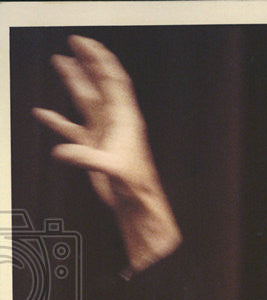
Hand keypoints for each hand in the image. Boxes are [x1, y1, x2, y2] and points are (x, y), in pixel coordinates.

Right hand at [32, 35, 180, 270]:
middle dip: (88, 61)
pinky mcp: (93, 148)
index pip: (113, 81)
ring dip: (74, 81)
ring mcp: (103, 133)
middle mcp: (114, 122)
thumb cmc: (135, 187)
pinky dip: (56, 120)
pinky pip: (71, 129)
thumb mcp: (113, 169)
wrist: (137, 205)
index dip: (100, 59)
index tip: (85, 42)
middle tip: (75, 41)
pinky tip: (42, 113)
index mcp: (124, 119)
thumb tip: (61, 152)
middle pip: (100, 83)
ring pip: (86, 100)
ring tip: (61, 61)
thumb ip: (87, 157)